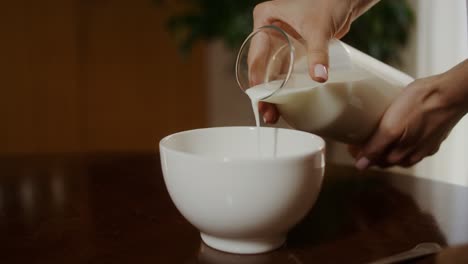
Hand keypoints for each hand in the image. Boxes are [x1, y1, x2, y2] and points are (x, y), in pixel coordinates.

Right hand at [251, 0, 378, 122]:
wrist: (346, 0)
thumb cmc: (329, 3)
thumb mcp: (319, 29)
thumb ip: (318, 52)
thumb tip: (319, 77)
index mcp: (265, 20)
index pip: (256, 53)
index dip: (257, 77)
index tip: (261, 96)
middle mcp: (268, 32)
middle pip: (261, 67)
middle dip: (263, 92)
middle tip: (266, 112)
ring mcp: (280, 43)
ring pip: (271, 73)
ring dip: (272, 94)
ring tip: (273, 115)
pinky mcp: (292, 51)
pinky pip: (285, 73)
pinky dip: (284, 88)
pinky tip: (284, 105)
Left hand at [353, 60, 467, 168]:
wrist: (451, 93)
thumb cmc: (420, 104)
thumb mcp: (391, 126)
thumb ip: (376, 147)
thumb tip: (361, 165)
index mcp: (400, 154)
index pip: (373, 161)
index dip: (360, 153)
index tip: (351, 144)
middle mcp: (412, 155)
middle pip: (386, 159)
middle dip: (372, 152)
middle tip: (361, 139)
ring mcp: (425, 147)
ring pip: (400, 154)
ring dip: (387, 149)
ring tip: (378, 137)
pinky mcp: (433, 138)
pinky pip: (414, 146)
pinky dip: (403, 144)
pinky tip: (401, 135)